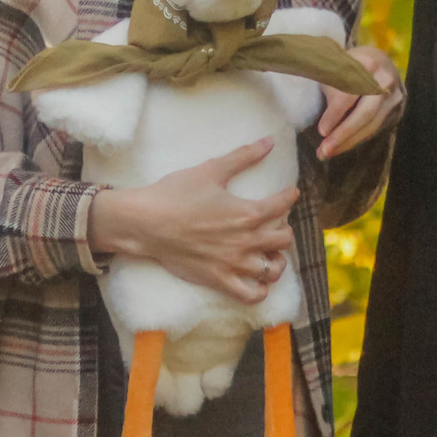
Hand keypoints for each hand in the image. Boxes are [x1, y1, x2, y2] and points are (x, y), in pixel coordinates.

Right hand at [89, 139, 298, 306]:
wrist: (146, 223)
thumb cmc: (176, 193)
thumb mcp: (211, 170)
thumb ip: (243, 156)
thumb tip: (269, 141)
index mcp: (247, 212)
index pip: (282, 205)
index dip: (289, 197)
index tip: (289, 193)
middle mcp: (246, 240)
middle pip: (284, 239)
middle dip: (284, 229)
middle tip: (274, 223)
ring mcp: (234, 263)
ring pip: (273, 270)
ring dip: (277, 260)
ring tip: (270, 253)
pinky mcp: (219, 280)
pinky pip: (251, 295)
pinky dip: (260, 290)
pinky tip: (256, 279)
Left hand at [315, 45, 403, 159]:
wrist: (378, 63)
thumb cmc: (348, 68)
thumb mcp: (336, 70)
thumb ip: (332, 90)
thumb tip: (323, 127)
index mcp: (369, 63)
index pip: (351, 93)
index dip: (336, 113)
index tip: (321, 131)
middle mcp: (386, 80)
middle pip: (365, 113)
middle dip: (343, 135)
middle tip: (324, 151)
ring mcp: (396, 96)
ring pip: (372, 125)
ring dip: (348, 142)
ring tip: (327, 152)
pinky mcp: (397, 111)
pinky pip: (375, 130)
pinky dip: (356, 139)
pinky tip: (341, 146)